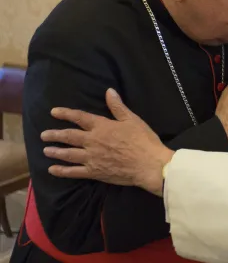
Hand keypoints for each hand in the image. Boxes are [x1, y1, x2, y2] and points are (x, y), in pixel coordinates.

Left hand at [41, 89, 173, 196]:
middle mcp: (92, 141)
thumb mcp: (132, 120)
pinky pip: (74, 172)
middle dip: (55, 134)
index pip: (80, 117)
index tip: (53, 112)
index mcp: (102, 127)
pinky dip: (62, 171)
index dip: (66, 113)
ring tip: (46, 150)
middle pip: (69, 136)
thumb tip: (109, 91)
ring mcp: (92, 158)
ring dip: (55, 152)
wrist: (148, 164)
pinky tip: (52, 170)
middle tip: (43, 134)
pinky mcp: (94, 172)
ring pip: (68, 154)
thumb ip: (118, 106)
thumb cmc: (143, 140)